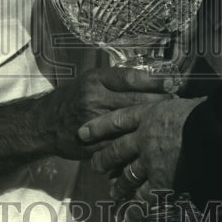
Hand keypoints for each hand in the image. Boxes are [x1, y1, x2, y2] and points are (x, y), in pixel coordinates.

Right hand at [45, 66, 165, 159]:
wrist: (44, 123)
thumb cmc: (72, 98)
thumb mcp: (89, 80)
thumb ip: (114, 81)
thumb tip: (149, 79)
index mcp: (95, 80)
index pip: (130, 78)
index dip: (154, 81)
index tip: (172, 83)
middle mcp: (95, 98)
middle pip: (136, 101)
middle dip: (160, 103)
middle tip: (177, 104)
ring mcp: (94, 122)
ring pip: (131, 123)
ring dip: (151, 123)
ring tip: (168, 122)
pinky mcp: (94, 143)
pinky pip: (120, 143)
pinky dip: (136, 142)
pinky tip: (150, 141)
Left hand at [78, 96, 203, 199]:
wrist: (214, 133)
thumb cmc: (205, 113)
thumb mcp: (184, 103)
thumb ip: (173, 110)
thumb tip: (179, 110)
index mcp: (149, 114)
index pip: (117, 120)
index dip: (99, 126)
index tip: (83, 132)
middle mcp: (143, 138)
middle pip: (117, 149)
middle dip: (103, 159)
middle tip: (94, 166)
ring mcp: (150, 161)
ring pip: (128, 175)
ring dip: (120, 185)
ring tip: (113, 192)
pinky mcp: (161, 181)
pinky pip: (145, 196)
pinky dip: (137, 207)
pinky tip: (131, 215)